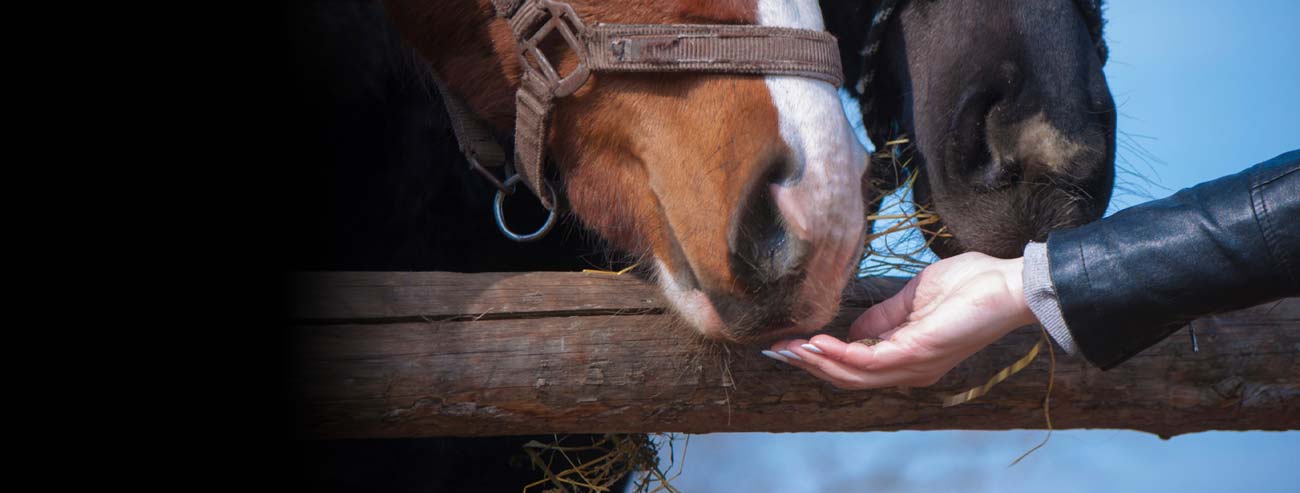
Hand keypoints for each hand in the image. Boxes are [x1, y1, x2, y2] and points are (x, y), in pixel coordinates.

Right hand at [764, 252, 1036, 388]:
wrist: (1009, 283)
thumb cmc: (972, 284)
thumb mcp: (914, 298)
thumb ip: (884, 317)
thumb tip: (853, 329)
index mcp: (909, 356)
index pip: (857, 367)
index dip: (820, 358)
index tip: (789, 344)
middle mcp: (910, 369)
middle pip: (848, 377)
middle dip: (809, 364)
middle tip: (776, 350)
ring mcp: (914, 364)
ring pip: (854, 375)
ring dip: (817, 361)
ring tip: (789, 347)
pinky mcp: (918, 353)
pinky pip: (870, 361)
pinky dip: (841, 353)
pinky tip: (819, 341)